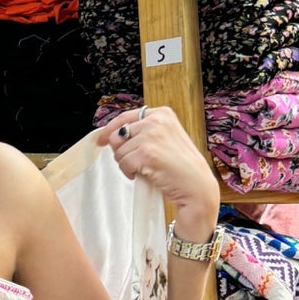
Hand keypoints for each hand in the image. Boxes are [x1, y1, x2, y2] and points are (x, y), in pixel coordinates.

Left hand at [96, 107, 219, 237]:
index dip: (110, 130)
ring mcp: (151, 135)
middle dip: (122, 152)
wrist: (197, 186)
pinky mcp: (146, 152)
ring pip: (118, 151)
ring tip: (145, 169)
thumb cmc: (182, 167)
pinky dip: (129, 173)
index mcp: (162, 113)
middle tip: (136, 163)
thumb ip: (145, 132)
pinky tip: (145, 175)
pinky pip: (123, 163)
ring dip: (126, 164)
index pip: (125, 117)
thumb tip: (111, 136)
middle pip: (117, 135)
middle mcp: (156, 120)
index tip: (101, 139)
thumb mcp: (167, 138)